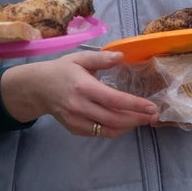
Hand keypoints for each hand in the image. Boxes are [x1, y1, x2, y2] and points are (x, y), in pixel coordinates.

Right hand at [1, 51, 157, 138]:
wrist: (38, 88)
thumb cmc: (61, 71)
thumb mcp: (80, 58)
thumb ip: (101, 57)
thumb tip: (121, 56)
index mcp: (83, 87)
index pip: (114, 100)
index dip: (135, 105)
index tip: (151, 107)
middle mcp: (80, 107)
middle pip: (114, 119)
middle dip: (137, 118)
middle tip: (153, 115)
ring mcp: (76, 121)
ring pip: (109, 130)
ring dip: (128, 127)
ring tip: (142, 119)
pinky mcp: (75, 129)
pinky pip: (99, 133)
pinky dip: (115, 130)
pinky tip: (124, 122)